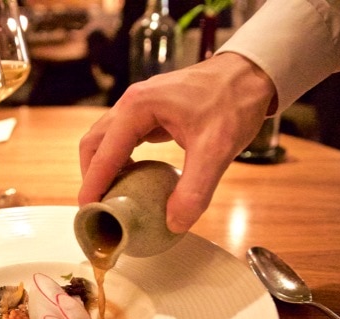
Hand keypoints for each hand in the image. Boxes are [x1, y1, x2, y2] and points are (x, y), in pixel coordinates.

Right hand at [78, 52, 275, 232]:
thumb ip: (194, 190)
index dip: (92, 184)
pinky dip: (120, 160)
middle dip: (92, 176)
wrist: (252, 74)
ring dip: (104, 168)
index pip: (103, 152)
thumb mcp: (216, 151)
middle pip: (94, 144)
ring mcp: (140, 105)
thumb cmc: (234, 102)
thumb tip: (174, 223)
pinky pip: (124, 138)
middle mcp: (132, 103)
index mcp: (138, 107)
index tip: (87, 211)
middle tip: (99, 207)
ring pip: (106, 140)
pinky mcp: (151, 111)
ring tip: (113, 196)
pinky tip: (133, 178)